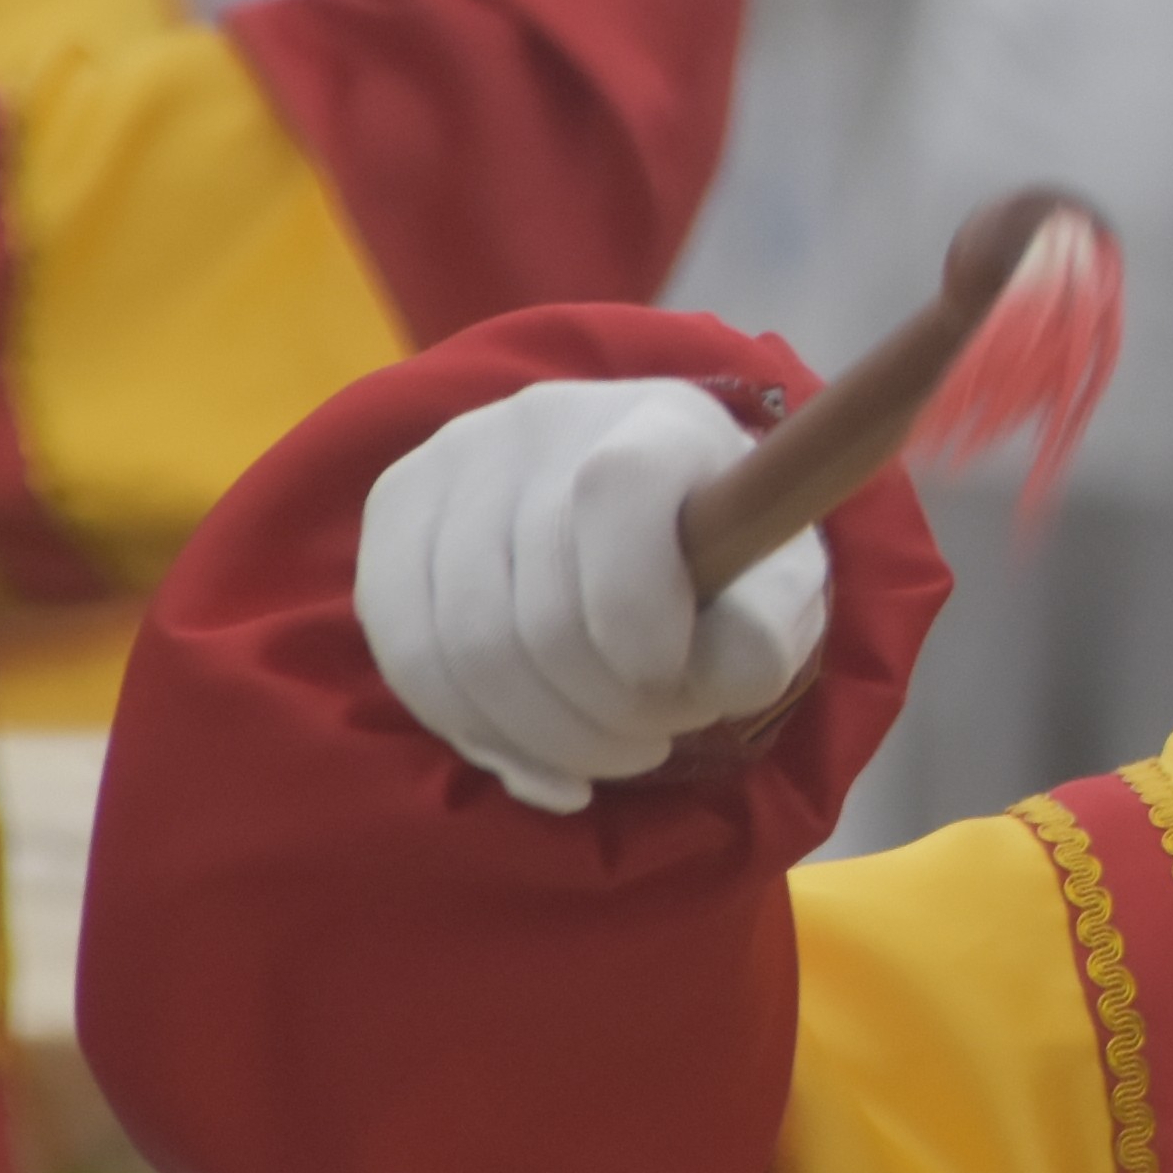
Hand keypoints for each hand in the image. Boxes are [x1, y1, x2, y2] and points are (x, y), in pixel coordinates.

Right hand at [355, 374, 831, 812]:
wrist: (649, 518)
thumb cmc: (724, 558)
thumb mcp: (779, 591)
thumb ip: (770, 629)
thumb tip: (719, 671)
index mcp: (658, 421)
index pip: (617, 494)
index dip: (640, 618)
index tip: (677, 687)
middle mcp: (540, 420)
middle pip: (535, 611)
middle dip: (606, 715)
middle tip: (652, 736)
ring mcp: (452, 460)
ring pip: (462, 649)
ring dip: (545, 737)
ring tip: (607, 746)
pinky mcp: (392, 512)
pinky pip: (405, 657)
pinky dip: (478, 734)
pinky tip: (541, 752)